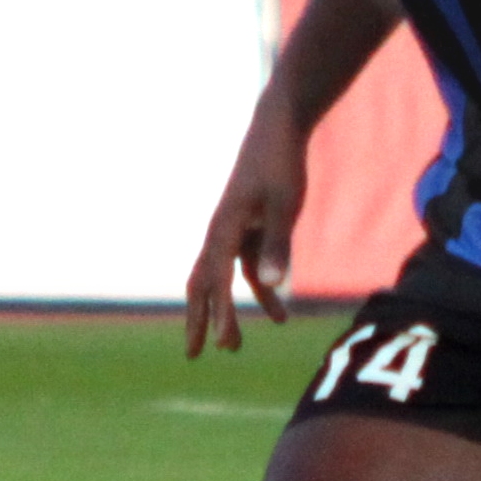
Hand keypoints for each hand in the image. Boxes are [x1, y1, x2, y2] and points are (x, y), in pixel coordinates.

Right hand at [184, 102, 306, 356]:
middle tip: (195, 354)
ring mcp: (233, 230)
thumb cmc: (282, 164)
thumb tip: (273, 286)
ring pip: (223, 279)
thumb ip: (277, 245)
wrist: (279, 127)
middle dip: (200, 319)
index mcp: (224, 228)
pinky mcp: (248, 227)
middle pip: (203, 283)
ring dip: (228, 311)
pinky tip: (280, 315)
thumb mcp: (285, 206)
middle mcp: (221, 232)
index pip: (217, 281)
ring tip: (233, 347)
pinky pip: (247, 267)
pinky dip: (260, 291)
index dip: (219, 313)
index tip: (222, 344)